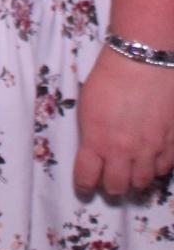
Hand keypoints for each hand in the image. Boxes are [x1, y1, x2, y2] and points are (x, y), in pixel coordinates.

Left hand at [74, 43, 173, 195]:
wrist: (143, 61)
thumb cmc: (109, 76)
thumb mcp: (88, 105)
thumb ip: (91, 133)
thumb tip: (95, 150)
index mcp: (97, 141)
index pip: (86, 177)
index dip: (84, 186)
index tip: (84, 188)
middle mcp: (123, 151)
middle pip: (117, 186)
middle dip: (112, 186)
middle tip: (110, 181)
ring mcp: (150, 149)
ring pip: (143, 182)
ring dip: (135, 180)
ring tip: (132, 172)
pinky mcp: (171, 142)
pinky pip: (165, 168)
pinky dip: (157, 168)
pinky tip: (153, 160)